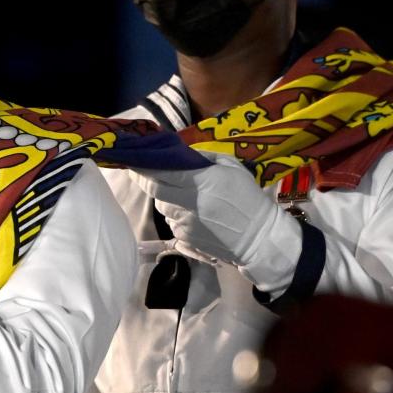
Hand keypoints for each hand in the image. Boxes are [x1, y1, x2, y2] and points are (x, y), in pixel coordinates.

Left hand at [131, 151, 284, 265]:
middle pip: (154, 189)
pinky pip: (171, 221)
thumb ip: (204, 158)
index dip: (143, 166)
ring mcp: (184, 223)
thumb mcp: (232, 167)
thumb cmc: (248, 198)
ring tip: (180, 193)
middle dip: (144, 179)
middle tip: (142, 171)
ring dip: (164, 197)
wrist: (259, 238)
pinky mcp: (184, 238)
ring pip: (161, 205)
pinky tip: (192, 213)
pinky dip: (175, 214)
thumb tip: (181, 154)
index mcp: (201, 182)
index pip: (161, 172)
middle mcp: (188, 203)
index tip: (134, 158)